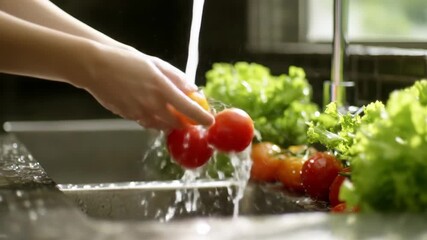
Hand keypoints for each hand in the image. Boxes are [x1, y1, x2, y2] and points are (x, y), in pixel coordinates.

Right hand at [80, 45, 213, 130]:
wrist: (95, 67)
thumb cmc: (127, 61)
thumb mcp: (156, 64)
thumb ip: (177, 78)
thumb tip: (193, 89)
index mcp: (162, 89)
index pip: (189, 109)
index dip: (202, 117)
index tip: (209, 120)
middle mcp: (152, 104)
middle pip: (176, 123)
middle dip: (185, 122)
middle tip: (187, 116)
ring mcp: (139, 113)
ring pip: (161, 126)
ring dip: (169, 122)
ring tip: (167, 109)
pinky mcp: (128, 117)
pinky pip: (146, 123)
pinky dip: (153, 119)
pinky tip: (148, 106)